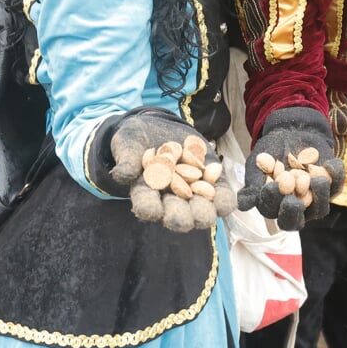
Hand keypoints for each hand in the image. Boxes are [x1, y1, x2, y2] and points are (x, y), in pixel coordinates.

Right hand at [104, 109, 233, 231]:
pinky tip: (225, 196)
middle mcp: (170, 200)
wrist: (159, 130)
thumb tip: (121, 174)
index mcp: (146, 194)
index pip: (147, 206)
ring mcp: (192, 194)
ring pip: (200, 212)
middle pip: (176, 216)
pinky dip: (224, 198)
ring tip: (208, 207)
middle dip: (180, 217)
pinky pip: (220, 197)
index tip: (150, 209)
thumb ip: (126, 158)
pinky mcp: (211, 184)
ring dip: (205, 212)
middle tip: (183, 217)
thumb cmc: (136, 139)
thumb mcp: (127, 142)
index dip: (149, 209)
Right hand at [239, 107, 344, 230]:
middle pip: (298, 219)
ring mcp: (316, 198)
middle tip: (293, 198)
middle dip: (295, 210)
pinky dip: (336, 175)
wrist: (290, 130)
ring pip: (320, 208)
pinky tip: (330, 163)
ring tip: (315, 178)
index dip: (274, 204)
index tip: (273, 186)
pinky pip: (336, 185)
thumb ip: (252, 185)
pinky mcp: (332, 184)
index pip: (275, 214)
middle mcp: (297, 207)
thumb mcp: (257, 165)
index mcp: (277, 206)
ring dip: (318, 195)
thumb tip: (243, 205)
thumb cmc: (270, 151)